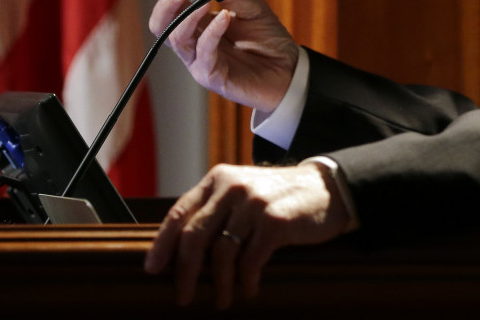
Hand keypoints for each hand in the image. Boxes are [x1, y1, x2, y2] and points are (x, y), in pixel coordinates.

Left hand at [144, 162, 353, 307]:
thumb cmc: (278, 197)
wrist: (326, 189)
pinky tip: (249, 290)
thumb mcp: (242, 192)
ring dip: (218, 284)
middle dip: (184, 273)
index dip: (162, 244)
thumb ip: (215, 210)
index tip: (152, 270)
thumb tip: (179, 251)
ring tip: (222, 300)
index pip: (179, 212)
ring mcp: (254, 203)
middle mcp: (232, 186)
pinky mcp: (275, 221)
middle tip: (183, 298)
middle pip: (194, 236)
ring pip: (221, 253)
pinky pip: (250, 261)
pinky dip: (246, 282)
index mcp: (218, 178)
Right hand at [149, 0, 298, 112]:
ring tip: (206, 1)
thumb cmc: (268, 39)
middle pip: (162, 26)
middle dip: (166, 6)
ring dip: (189, 17)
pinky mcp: (213, 77)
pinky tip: (225, 17)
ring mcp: (201, 61)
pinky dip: (212, 33)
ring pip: (177, 39)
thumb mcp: (254, 10)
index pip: (172, 10)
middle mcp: (194, 44)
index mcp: (200, 25)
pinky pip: (205, 54)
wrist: (289, 69)